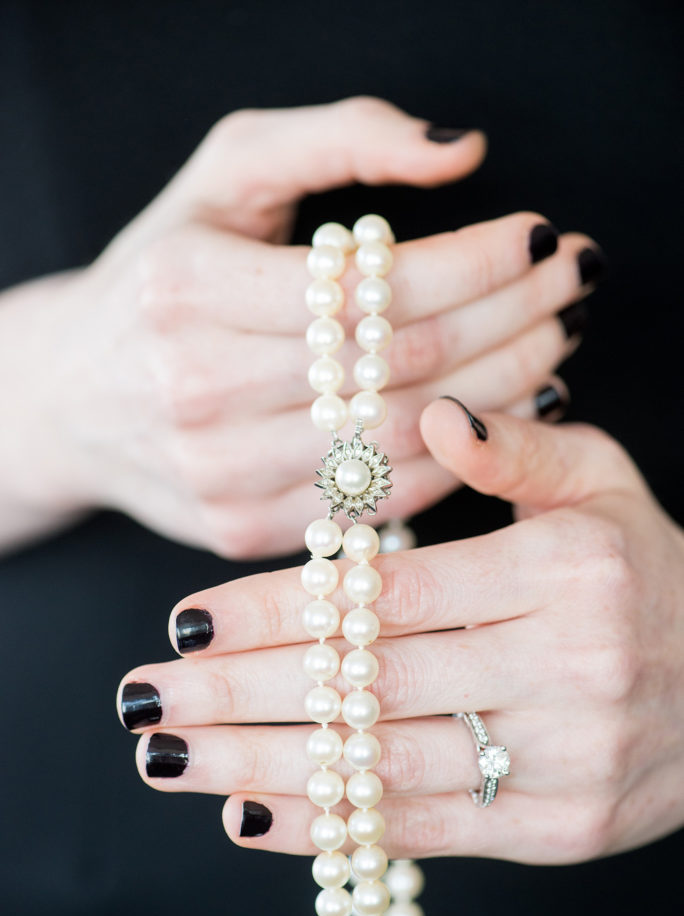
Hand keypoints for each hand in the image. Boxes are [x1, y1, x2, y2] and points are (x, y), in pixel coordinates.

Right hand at [1, 97, 601, 555]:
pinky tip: (496, 413)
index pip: (372, 283)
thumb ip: (338, 139)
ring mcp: (220, 472)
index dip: (477, 259)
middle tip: (568, 286)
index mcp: (189, 288)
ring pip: (401, 440)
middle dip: (513, 319)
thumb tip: (460, 153)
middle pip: (401, 365)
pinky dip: (450, 459)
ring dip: (502, 390)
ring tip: (552, 343)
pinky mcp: (242, 529)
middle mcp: (198, 388)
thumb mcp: (223, 175)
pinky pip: (377, 503)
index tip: (538, 236)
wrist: (76, 396)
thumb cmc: (160, 275)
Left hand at [119, 398, 683, 862]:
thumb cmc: (648, 571)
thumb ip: (517, 450)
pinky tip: (249, 811)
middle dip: (242, 694)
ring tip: (168, 756)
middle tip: (144, 695)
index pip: (390, 594)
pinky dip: (332, 827)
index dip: (280, 610)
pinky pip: (427, 832)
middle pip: (370, 685)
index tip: (187, 619)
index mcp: (566, 569)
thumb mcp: (602, 483)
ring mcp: (565, 761)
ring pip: (384, 768)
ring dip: (262, 767)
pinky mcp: (561, 831)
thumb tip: (430, 417)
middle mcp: (566, 668)